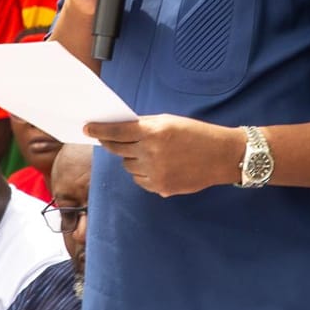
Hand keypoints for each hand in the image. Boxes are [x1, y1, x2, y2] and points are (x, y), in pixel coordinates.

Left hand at [85, 115, 245, 197]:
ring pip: (129, 166)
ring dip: (133, 159)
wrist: (221, 156)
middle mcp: (151, 153)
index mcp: (153, 133)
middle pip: (118, 150)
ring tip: (153, 153)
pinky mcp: (161, 188)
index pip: (117, 132)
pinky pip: (140, 180)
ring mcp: (155, 173)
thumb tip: (119, 131)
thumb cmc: (196, 134)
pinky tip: (159, 166)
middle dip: (113, 144)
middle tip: (110, 140)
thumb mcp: (169, 121)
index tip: (87, 128)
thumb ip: (145, 126)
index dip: (100, 130)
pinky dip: (143, 173)